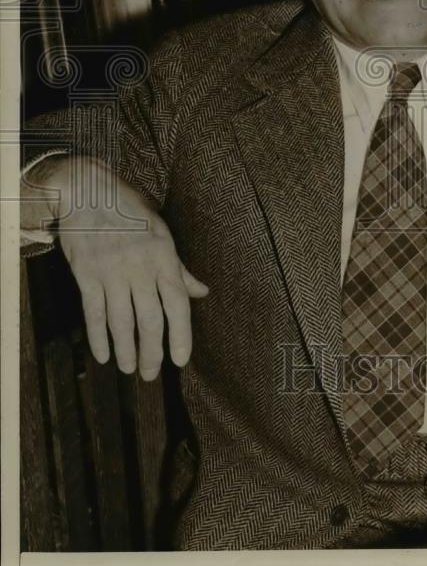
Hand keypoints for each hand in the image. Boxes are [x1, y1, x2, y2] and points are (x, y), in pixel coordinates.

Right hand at [22, 155, 207, 380]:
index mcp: (163, 257)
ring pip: (122, 321)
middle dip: (153, 351)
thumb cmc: (129, 210)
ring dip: (127, 350)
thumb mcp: (161, 231)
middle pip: (150, 319)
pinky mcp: (86, 275)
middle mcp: (140, 268)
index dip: (181, 335)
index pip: (178, 303)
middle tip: (152, 374)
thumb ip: (179, 268)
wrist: (87, 191)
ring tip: (130, 369)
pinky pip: (94, 313)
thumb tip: (201, 292)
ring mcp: (112, 272)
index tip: (180, 360)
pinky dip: (98, 337)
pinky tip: (103, 355)